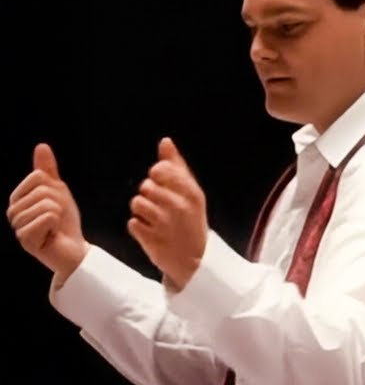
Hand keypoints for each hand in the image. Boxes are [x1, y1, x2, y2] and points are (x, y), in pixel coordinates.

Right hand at [7, 144, 89, 283]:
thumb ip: (47, 170)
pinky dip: (56, 224)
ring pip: (46, 205)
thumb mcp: (58, 190)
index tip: (56, 202)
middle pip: (43, 190)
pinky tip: (52, 234)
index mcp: (17, 198)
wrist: (73, 247)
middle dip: (58, 202)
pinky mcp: (25, 240)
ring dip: (58, 214)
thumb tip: (41, 146)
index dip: (55, 188)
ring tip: (54, 226)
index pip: (38, 177)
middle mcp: (13, 212)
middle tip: (57, 217)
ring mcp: (17, 227)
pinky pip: (47, 218)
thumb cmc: (64, 220)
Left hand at [127, 138, 207, 290]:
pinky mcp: (151, 240)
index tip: (164, 184)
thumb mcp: (191, 191)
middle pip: (146, 186)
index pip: (161, 169)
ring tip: (153, 217)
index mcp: (191, 192)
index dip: (157, 175)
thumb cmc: (191, 219)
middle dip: (149, 194)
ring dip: (141, 210)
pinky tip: (150, 230)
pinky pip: (132, 224)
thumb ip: (177, 166)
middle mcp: (178, 206)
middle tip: (160, 204)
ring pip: (137, 203)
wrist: (196, 258)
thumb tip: (165, 142)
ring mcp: (164, 224)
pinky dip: (138, 227)